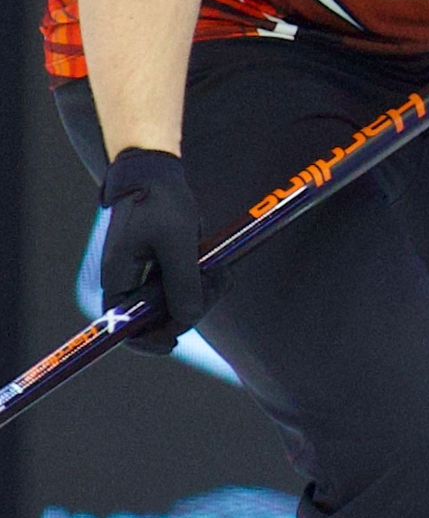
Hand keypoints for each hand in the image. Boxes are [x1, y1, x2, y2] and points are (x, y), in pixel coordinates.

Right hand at [98, 149, 205, 354]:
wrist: (159, 174)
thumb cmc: (159, 203)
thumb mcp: (176, 243)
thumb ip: (182, 282)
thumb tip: (187, 318)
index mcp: (119, 280)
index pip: (122, 327)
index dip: (145, 341)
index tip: (171, 343)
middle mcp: (133, 284)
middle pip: (160, 320)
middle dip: (192, 309)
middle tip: (215, 283)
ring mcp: (152, 277)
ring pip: (182, 305)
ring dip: (206, 294)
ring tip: (221, 271)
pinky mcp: (170, 268)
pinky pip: (191, 288)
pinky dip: (208, 282)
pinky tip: (221, 268)